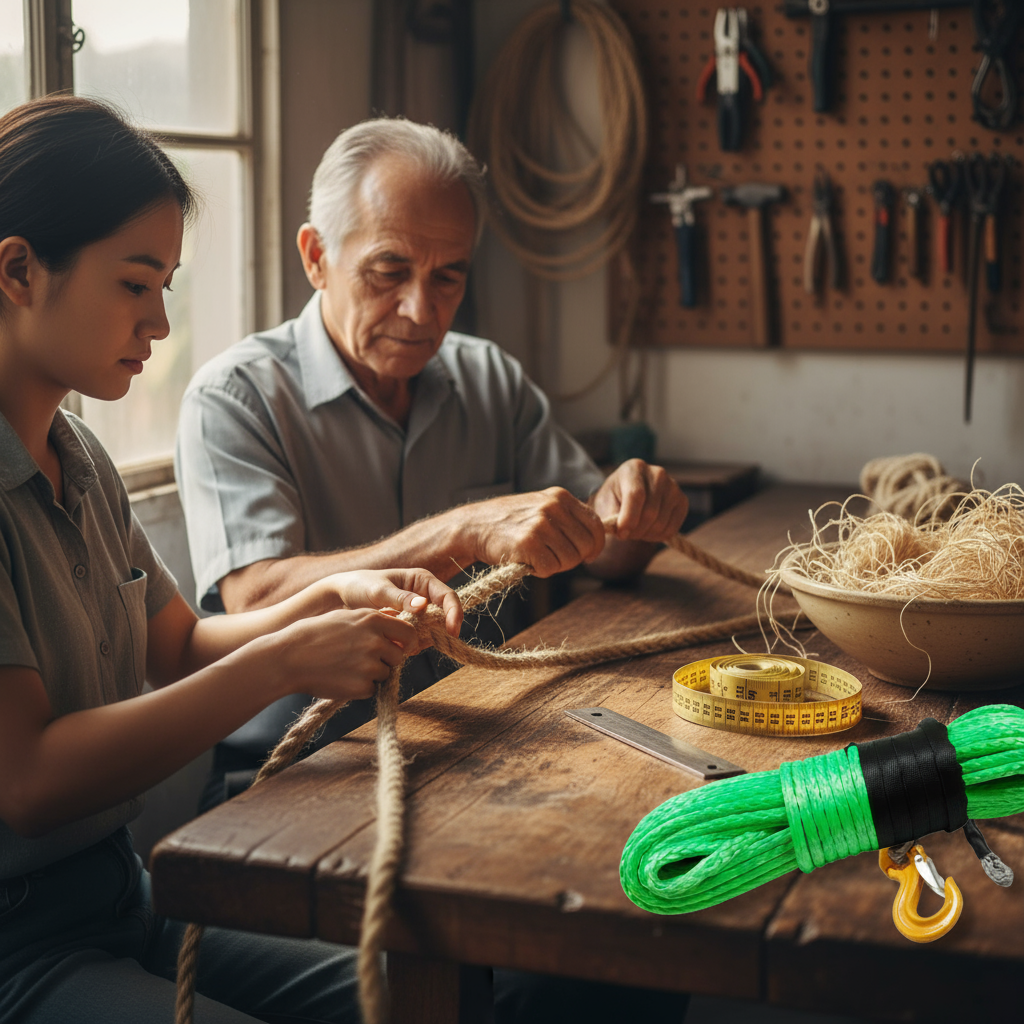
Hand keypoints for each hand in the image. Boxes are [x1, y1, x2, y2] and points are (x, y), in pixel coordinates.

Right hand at [271, 607, 417, 701]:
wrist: (289, 657)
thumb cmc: (315, 634)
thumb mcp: (346, 617)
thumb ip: (373, 621)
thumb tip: (397, 623)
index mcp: (373, 620)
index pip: (408, 633)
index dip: (406, 642)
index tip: (401, 647)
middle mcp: (376, 641)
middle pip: (398, 657)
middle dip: (386, 660)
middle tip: (361, 660)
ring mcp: (370, 665)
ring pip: (385, 674)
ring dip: (372, 675)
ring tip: (345, 667)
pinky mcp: (362, 686)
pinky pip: (372, 689)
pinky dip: (360, 688)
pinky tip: (341, 679)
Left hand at [326, 568, 462, 636]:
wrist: (341, 597)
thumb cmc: (359, 586)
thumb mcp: (378, 590)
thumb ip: (400, 598)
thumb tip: (423, 605)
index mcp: (422, 580)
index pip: (448, 596)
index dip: (454, 613)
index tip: (451, 631)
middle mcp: (424, 595)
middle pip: (444, 616)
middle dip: (435, 632)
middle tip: (416, 643)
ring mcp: (418, 612)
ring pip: (433, 630)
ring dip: (422, 640)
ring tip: (399, 642)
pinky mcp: (410, 625)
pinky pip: (420, 638)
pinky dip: (412, 644)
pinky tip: (395, 644)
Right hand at [462, 487, 605, 577]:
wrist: (474, 526)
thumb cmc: (511, 523)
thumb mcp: (542, 507)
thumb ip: (568, 519)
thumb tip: (598, 540)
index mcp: (561, 496)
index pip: (596, 526)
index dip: (595, 546)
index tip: (587, 555)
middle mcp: (553, 506)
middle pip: (586, 546)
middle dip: (574, 559)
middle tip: (554, 558)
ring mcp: (541, 524)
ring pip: (570, 559)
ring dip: (555, 565)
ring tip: (536, 556)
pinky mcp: (528, 543)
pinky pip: (550, 568)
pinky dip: (540, 571)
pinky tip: (526, 561)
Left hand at [590, 460, 687, 542]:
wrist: (628, 495)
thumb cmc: (614, 499)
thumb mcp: (605, 503)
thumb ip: (611, 516)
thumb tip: (621, 529)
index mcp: (634, 468)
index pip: (636, 495)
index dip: (629, 518)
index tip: (621, 533)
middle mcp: (657, 473)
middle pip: (650, 512)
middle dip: (635, 530)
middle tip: (625, 533)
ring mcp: (673, 487)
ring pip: (661, 523)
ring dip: (645, 534)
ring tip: (635, 530)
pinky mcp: (682, 501)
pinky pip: (672, 528)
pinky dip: (657, 536)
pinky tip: (648, 530)